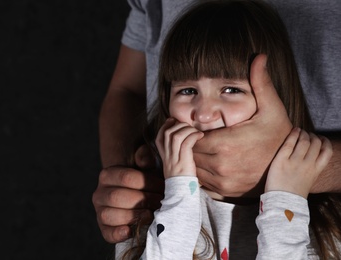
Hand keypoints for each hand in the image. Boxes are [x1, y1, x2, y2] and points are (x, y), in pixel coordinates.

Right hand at [92, 145, 163, 242]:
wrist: (139, 196)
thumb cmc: (145, 181)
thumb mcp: (147, 167)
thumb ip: (146, 158)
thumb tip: (144, 160)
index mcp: (107, 175)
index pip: (126, 177)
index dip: (147, 183)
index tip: (163, 187)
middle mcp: (99, 193)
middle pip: (117, 197)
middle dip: (143, 200)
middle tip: (160, 202)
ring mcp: (100, 211)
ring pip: (109, 215)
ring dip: (133, 216)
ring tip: (151, 215)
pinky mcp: (104, 227)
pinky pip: (107, 233)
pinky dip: (117, 234)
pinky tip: (130, 231)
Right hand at [156, 118, 203, 177]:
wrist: (181, 193)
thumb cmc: (183, 178)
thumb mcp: (176, 163)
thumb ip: (177, 151)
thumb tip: (186, 138)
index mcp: (164, 155)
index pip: (160, 135)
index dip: (168, 126)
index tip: (176, 122)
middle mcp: (167, 155)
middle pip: (168, 132)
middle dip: (180, 125)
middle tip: (190, 127)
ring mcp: (174, 158)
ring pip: (176, 135)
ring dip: (187, 129)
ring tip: (196, 132)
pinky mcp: (183, 161)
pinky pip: (186, 143)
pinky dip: (193, 136)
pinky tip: (200, 136)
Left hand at [193, 54, 292, 196]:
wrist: (289, 164)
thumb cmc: (277, 135)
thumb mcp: (271, 108)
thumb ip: (260, 83)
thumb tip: (259, 57)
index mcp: (226, 145)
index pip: (193, 137)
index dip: (192, 130)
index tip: (198, 126)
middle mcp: (221, 166)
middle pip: (191, 153)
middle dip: (191, 143)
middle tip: (197, 135)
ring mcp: (223, 182)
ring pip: (194, 168)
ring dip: (194, 158)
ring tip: (202, 147)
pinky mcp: (225, 191)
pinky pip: (202, 182)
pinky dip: (201, 173)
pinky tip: (209, 162)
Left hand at [265, 128, 332, 197]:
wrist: (282, 202)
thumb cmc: (294, 193)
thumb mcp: (309, 181)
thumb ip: (312, 169)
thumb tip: (311, 159)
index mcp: (316, 170)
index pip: (327, 151)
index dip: (325, 142)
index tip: (320, 139)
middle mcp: (308, 165)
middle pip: (315, 143)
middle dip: (312, 136)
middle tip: (307, 134)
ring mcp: (295, 162)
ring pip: (304, 141)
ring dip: (303, 133)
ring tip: (300, 132)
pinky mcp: (281, 161)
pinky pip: (289, 144)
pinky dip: (293, 135)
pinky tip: (293, 131)